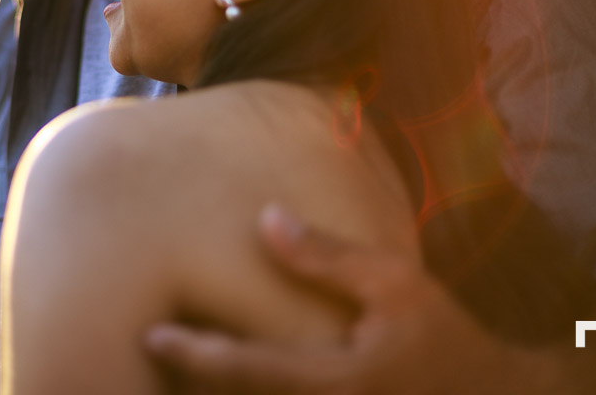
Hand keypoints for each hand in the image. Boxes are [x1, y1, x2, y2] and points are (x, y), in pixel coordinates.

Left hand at [144, 205, 557, 394]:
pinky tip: (229, 383)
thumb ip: (326, 257)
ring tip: (176, 377)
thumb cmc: (445, 338)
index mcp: (336, 383)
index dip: (192, 355)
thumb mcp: (395, 283)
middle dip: (192, 389)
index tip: (150, 337)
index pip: (245, 370)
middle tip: (150, 361)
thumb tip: (264, 218)